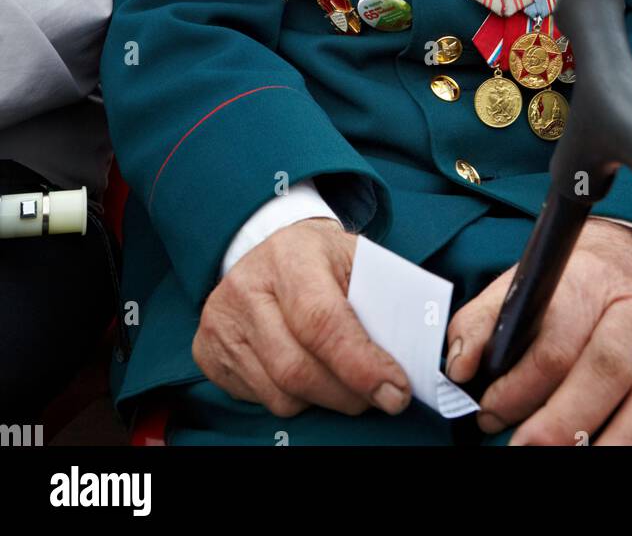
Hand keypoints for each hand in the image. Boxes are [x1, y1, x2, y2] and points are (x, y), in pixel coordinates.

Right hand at [192, 218, 410, 418]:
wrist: (273, 249)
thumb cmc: (322, 259)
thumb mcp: (356, 259)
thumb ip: (381, 301)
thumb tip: (409, 354)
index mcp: (289, 255)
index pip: (322, 321)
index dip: (360, 365)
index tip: (394, 391)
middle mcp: (246, 286)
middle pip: (298, 368)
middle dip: (347, 394)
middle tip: (378, 396)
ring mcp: (220, 320)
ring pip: (280, 393)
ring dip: (322, 400)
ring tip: (344, 382)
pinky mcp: (206, 350)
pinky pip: (258, 399)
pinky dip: (292, 398)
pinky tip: (306, 373)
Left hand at [445, 219, 631, 445]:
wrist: (631, 251)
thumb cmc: (574, 277)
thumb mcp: (524, 280)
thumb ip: (485, 320)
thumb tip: (458, 365)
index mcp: (587, 282)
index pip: (556, 340)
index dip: (518, 385)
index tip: (489, 411)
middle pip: (606, 371)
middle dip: (563, 421)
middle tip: (525, 448)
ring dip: (619, 440)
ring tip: (580, 464)